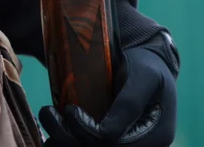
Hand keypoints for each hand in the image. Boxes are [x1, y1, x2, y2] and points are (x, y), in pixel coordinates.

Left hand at [39, 43, 177, 146]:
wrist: (147, 64)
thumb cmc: (147, 66)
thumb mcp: (145, 77)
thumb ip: (130, 103)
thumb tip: (105, 133)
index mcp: (155, 138)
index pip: (113, 145)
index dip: (87, 132)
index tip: (70, 111)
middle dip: (68, 138)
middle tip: (47, 114)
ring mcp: (123, 145)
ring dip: (63, 141)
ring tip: (47, 120)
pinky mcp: (108, 142)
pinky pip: (86, 146)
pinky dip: (67, 141)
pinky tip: (53, 131)